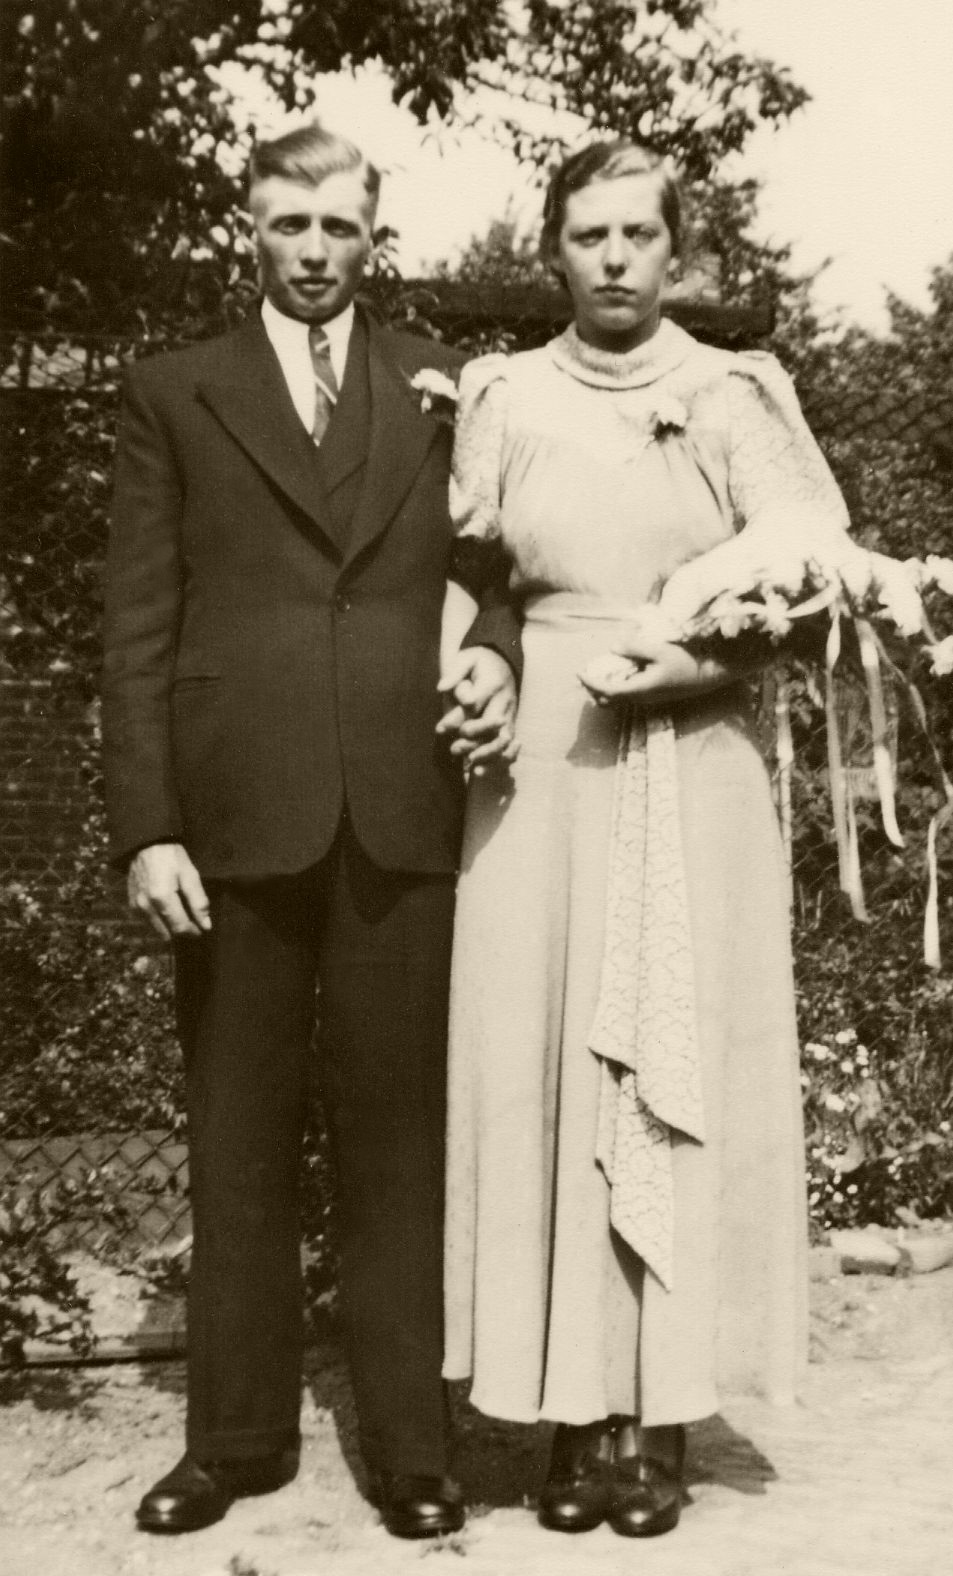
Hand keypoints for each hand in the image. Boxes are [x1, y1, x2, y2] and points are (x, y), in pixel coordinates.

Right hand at [127, 843, 211, 940]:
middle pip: (168, 933)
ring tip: (181, 913)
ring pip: (157, 930)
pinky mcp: (131, 904)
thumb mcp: (190, 875)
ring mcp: (136, 906)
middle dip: (182, 931)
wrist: (146, 843)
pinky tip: (168, 908)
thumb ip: (198, 902)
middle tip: (193, 921)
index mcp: (161, 898)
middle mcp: (145, 906)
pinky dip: (159, 920)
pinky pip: (148, 922)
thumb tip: (206, 925)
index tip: (203, 929)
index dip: (194, 932)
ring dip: (170, 927)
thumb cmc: (171, 856)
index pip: (180, 927)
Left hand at [436, 646, 518, 774]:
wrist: (503, 662)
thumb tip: (441, 688)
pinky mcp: (510, 725)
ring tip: (469, 763)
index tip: (440, 729)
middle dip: (474, 739)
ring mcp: (510, 714)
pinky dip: (499, 761)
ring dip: (487, 754)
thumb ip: (454, 672)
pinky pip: (509, 747)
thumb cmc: (479, 661)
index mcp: (492, 683)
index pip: (475, 703)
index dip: (457, 718)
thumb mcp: (466, 658)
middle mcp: (504, 700)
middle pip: (493, 724)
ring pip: (504, 739)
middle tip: (453, 748)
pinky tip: (481, 772)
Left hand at [580, 633, 716, 708]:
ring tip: (598, 672)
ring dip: (604, 689)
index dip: (591, 683)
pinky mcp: (652, 697)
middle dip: (593, 688)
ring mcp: (647, 700)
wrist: (708, 675)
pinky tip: (618, 672)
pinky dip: (615, 688)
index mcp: (641, 689)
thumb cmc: (685, 660)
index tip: (579, 672)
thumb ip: (635, 648)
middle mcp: (641, 699)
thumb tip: (612, 648)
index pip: (608, 691)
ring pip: (617, 701)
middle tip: (586, 672)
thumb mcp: (660, 649)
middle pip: (608, 701)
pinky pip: (627, 697)